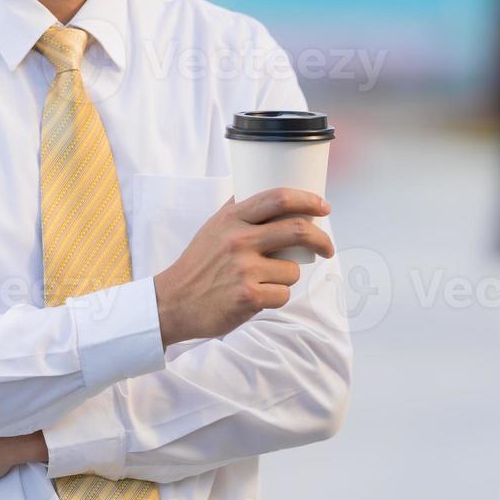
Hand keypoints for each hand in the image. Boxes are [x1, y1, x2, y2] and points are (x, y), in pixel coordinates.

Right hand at [153, 188, 333, 345]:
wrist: (173, 302)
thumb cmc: (198, 264)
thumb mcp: (213, 227)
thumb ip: (239, 211)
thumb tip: (272, 197)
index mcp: (232, 218)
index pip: (278, 198)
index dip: (308, 200)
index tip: (324, 207)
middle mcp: (239, 240)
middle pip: (297, 230)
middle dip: (321, 240)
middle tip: (327, 248)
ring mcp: (244, 269)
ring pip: (293, 271)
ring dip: (286, 278)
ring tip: (262, 282)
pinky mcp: (249, 296)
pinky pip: (283, 295)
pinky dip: (276, 298)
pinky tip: (255, 298)